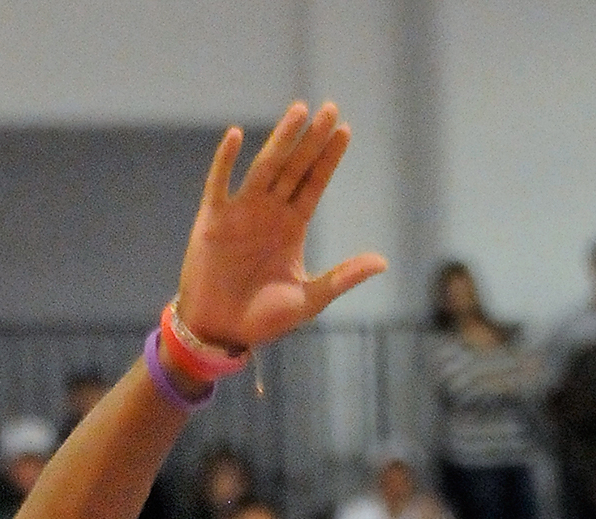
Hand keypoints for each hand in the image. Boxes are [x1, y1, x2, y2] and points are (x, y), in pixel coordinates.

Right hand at [176, 103, 386, 355]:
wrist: (219, 333)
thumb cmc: (262, 320)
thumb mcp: (308, 300)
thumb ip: (342, 278)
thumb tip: (383, 262)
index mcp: (292, 227)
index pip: (314, 184)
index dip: (328, 158)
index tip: (345, 130)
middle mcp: (269, 212)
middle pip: (295, 167)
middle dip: (312, 139)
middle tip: (330, 108)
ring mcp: (240, 212)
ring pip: (264, 167)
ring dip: (280, 139)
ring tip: (299, 112)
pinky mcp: (212, 220)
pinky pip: (218, 183)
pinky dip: (225, 160)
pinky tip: (236, 135)